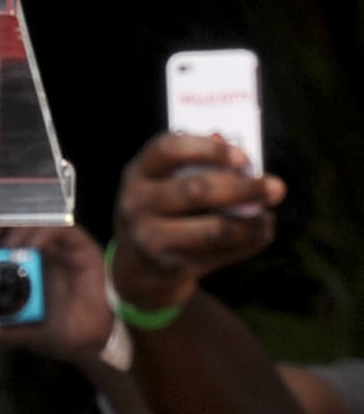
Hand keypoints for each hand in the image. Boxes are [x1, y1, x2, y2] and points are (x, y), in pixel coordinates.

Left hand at [0, 226, 116, 364]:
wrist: (91, 342)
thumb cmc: (61, 332)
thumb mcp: (24, 331)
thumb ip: (3, 330)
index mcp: (29, 271)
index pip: (9, 245)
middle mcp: (46, 257)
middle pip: (24, 230)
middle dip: (5, 228)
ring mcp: (65, 252)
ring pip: (43, 226)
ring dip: (23, 229)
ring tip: (7, 245)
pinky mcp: (83, 251)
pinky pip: (66, 232)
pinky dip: (47, 233)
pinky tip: (31, 246)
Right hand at [112, 132, 287, 312]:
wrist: (143, 260)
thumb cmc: (174, 207)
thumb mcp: (177, 181)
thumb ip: (212, 172)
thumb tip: (260, 182)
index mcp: (141, 170)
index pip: (169, 149)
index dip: (210, 150)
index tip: (245, 158)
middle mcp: (136, 202)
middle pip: (194, 191)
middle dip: (243, 189)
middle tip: (278, 188)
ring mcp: (146, 237)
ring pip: (210, 229)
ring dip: (249, 224)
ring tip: (268, 218)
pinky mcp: (165, 265)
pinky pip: (215, 253)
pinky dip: (244, 244)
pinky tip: (257, 235)